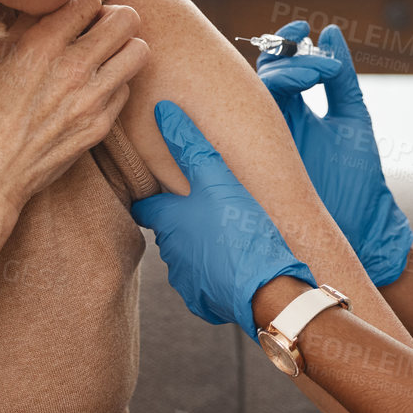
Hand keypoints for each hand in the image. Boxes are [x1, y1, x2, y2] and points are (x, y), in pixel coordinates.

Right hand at [0, 0, 148, 222]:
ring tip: (104, 55)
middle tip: (99, 26)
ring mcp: (92, 99)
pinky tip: (93, 89)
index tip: (84, 0)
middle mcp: (73, 69)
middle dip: (115, 16)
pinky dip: (115, 83)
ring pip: (139, 51)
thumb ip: (28, 26)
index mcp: (41, 45)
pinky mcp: (101, 125)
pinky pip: (126, 89)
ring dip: (124, 47)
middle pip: (127, 19)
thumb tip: (54, 1)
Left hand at [130, 100, 316, 340]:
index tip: (165, 187)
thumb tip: (164, 112)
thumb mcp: (219, 178)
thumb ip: (191, 145)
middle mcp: (169, 251)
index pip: (144, 206)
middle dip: (182, 219)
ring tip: (225, 233)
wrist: (268, 288)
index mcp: (168, 220)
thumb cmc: (242, 229)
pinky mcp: (202, 300)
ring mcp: (184, 279)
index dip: (153, 195)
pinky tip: (235, 260)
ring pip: (186, 256)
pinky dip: (214, 270)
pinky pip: (203, 281)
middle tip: (205, 207)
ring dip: (199, 245)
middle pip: (168, 230)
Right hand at [257, 21, 412, 285]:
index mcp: (291, 111)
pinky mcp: (251, 165)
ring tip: (310, 76)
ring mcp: (258, 145)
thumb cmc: (359, 179)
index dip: (285, 43)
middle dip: (284, 57)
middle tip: (312, 56)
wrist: (363, 230)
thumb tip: (329, 31)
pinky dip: (247, 108)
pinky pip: (235, 131)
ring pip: (246, 99)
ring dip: (277, 77)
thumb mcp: (353, 119)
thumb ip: (340, 77)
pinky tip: (277, 96)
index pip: (276, 67)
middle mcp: (269, 126)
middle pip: (258, 77)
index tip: (303, 30)